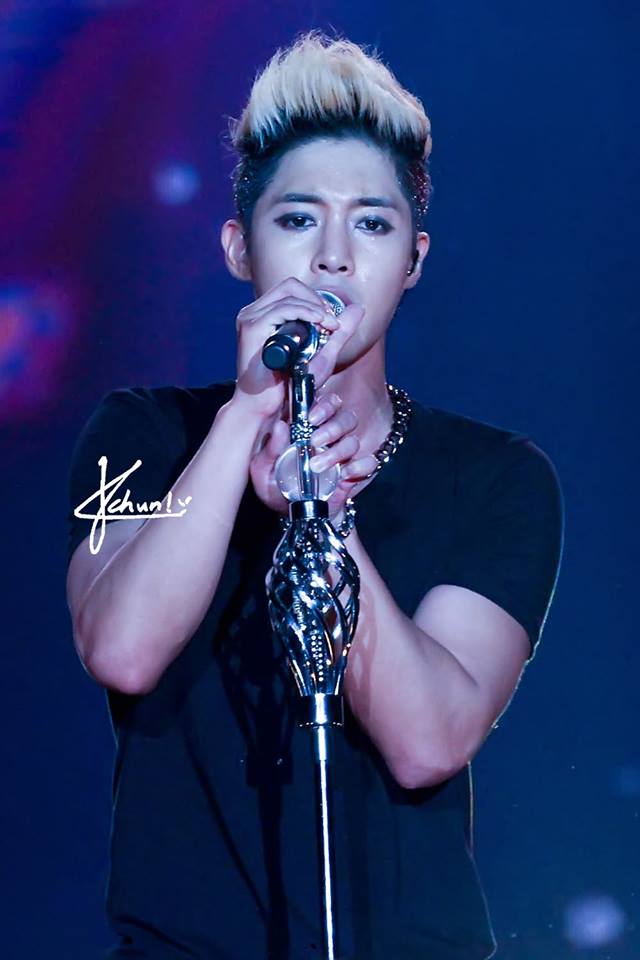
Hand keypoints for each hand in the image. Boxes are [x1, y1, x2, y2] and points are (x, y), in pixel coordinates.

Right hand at [231, 277, 341, 421]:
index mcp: (264, 315)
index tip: (333, 319)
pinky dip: (305, 312)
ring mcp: (250, 319)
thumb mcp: (320, 353)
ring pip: (288, 295)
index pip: (292, 290)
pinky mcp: (252, 329)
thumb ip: (339, 331)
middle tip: (333, 321)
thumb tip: (358, 308)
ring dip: (315, 306)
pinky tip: (319, 322)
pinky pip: (282, 309)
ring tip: (330, 325)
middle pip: (290, 286)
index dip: (316, 298)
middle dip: (316, 299)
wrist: (264, 406)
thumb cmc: (286, 383)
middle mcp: (253, 313)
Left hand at [250, 392, 377, 518]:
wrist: (293, 514)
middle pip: (345, 418)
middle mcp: (329, 438)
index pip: (325, 405)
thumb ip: (270, 449)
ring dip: (338, 450)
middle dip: (332, 427)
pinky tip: (344, 474)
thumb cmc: (276, 488)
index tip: (310, 418)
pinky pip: (369, 463)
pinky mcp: (354, 474)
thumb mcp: (263, 470)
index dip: (323, 406)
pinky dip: (360, 466)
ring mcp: (342, 455)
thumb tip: (280, 426)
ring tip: (317, 466)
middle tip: (314, 440)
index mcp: (308, 428)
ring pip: (353, 440)